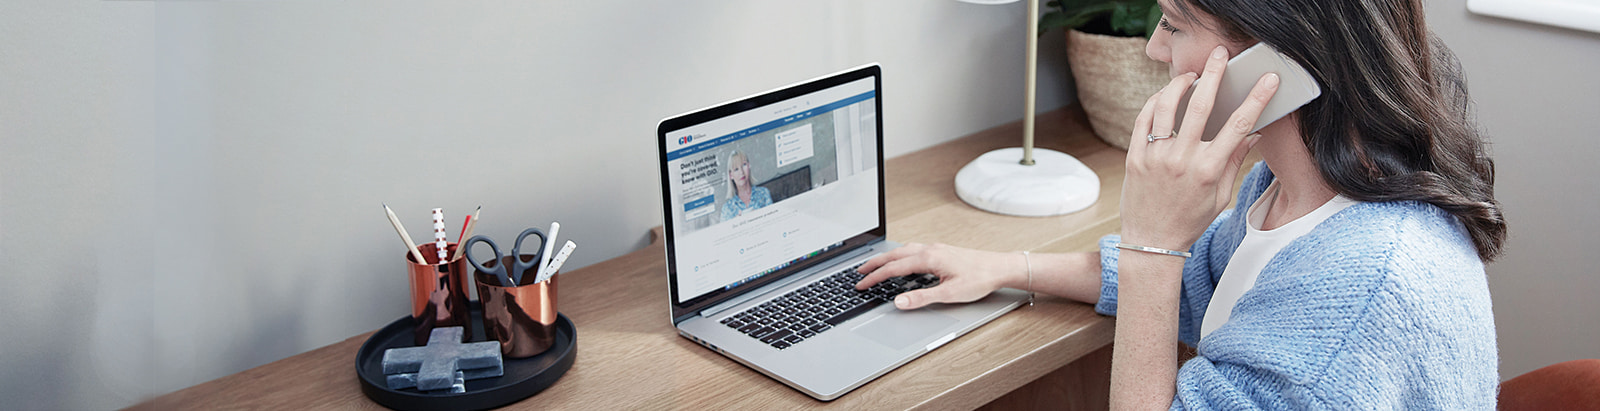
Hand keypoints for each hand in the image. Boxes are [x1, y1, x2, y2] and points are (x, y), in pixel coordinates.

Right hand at [853, 243, 1018, 309]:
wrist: (999, 267)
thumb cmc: (979, 279)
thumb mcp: (949, 293)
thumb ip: (921, 298)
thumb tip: (899, 301)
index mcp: (928, 258)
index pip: (893, 268)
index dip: (874, 277)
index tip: (861, 284)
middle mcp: (929, 249)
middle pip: (893, 255)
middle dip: (874, 264)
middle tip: (858, 272)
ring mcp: (935, 248)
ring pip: (902, 250)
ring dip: (886, 258)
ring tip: (874, 265)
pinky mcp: (940, 250)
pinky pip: (912, 249)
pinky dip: (899, 255)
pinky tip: (901, 260)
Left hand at [1121, 45, 1277, 251]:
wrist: (1152, 241)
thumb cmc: (1190, 220)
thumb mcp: (1220, 196)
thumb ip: (1234, 162)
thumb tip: (1252, 134)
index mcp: (1209, 170)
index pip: (1239, 125)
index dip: (1256, 99)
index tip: (1268, 79)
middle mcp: (1182, 159)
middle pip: (1201, 106)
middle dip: (1215, 75)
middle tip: (1221, 54)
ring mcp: (1155, 157)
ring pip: (1167, 106)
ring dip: (1181, 84)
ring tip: (1192, 74)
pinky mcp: (1134, 157)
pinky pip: (1144, 119)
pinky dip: (1155, 102)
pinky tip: (1166, 94)